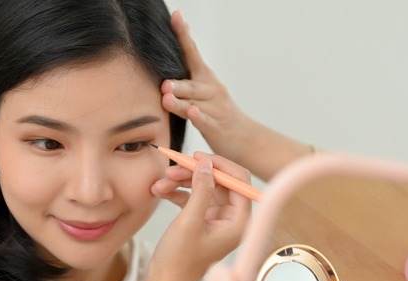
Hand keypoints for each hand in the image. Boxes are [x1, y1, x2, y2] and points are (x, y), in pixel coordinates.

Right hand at [149, 152, 250, 280]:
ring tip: (161, 183)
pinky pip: (194, 197)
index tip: (198, 157)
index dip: (219, 165)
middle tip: (173, 168)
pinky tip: (161, 192)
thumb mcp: (189, 221)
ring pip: (203, 188)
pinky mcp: (203, 221)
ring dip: (182, 182)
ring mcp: (217, 220)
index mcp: (239, 222)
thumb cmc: (179, 262)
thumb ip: (201, 190)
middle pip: (220, 182)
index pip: (239, 181)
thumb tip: (206, 164)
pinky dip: (178, 193)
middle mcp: (232, 220)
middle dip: (195, 174)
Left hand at [163, 11, 310, 181]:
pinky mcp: (216, 125)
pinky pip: (205, 120)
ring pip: (194, 103)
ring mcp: (215, 107)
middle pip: (192, 84)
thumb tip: (166, 62)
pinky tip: (193, 112)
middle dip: (178, 83)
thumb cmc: (216, 112)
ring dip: (180, 101)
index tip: (175, 16)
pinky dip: (198, 116)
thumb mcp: (202, 91)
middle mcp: (212, 89)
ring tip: (167, 97)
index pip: (191, 53)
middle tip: (164, 83)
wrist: (243, 137)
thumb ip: (185, 78)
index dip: (183, 35)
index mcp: (205, 77)